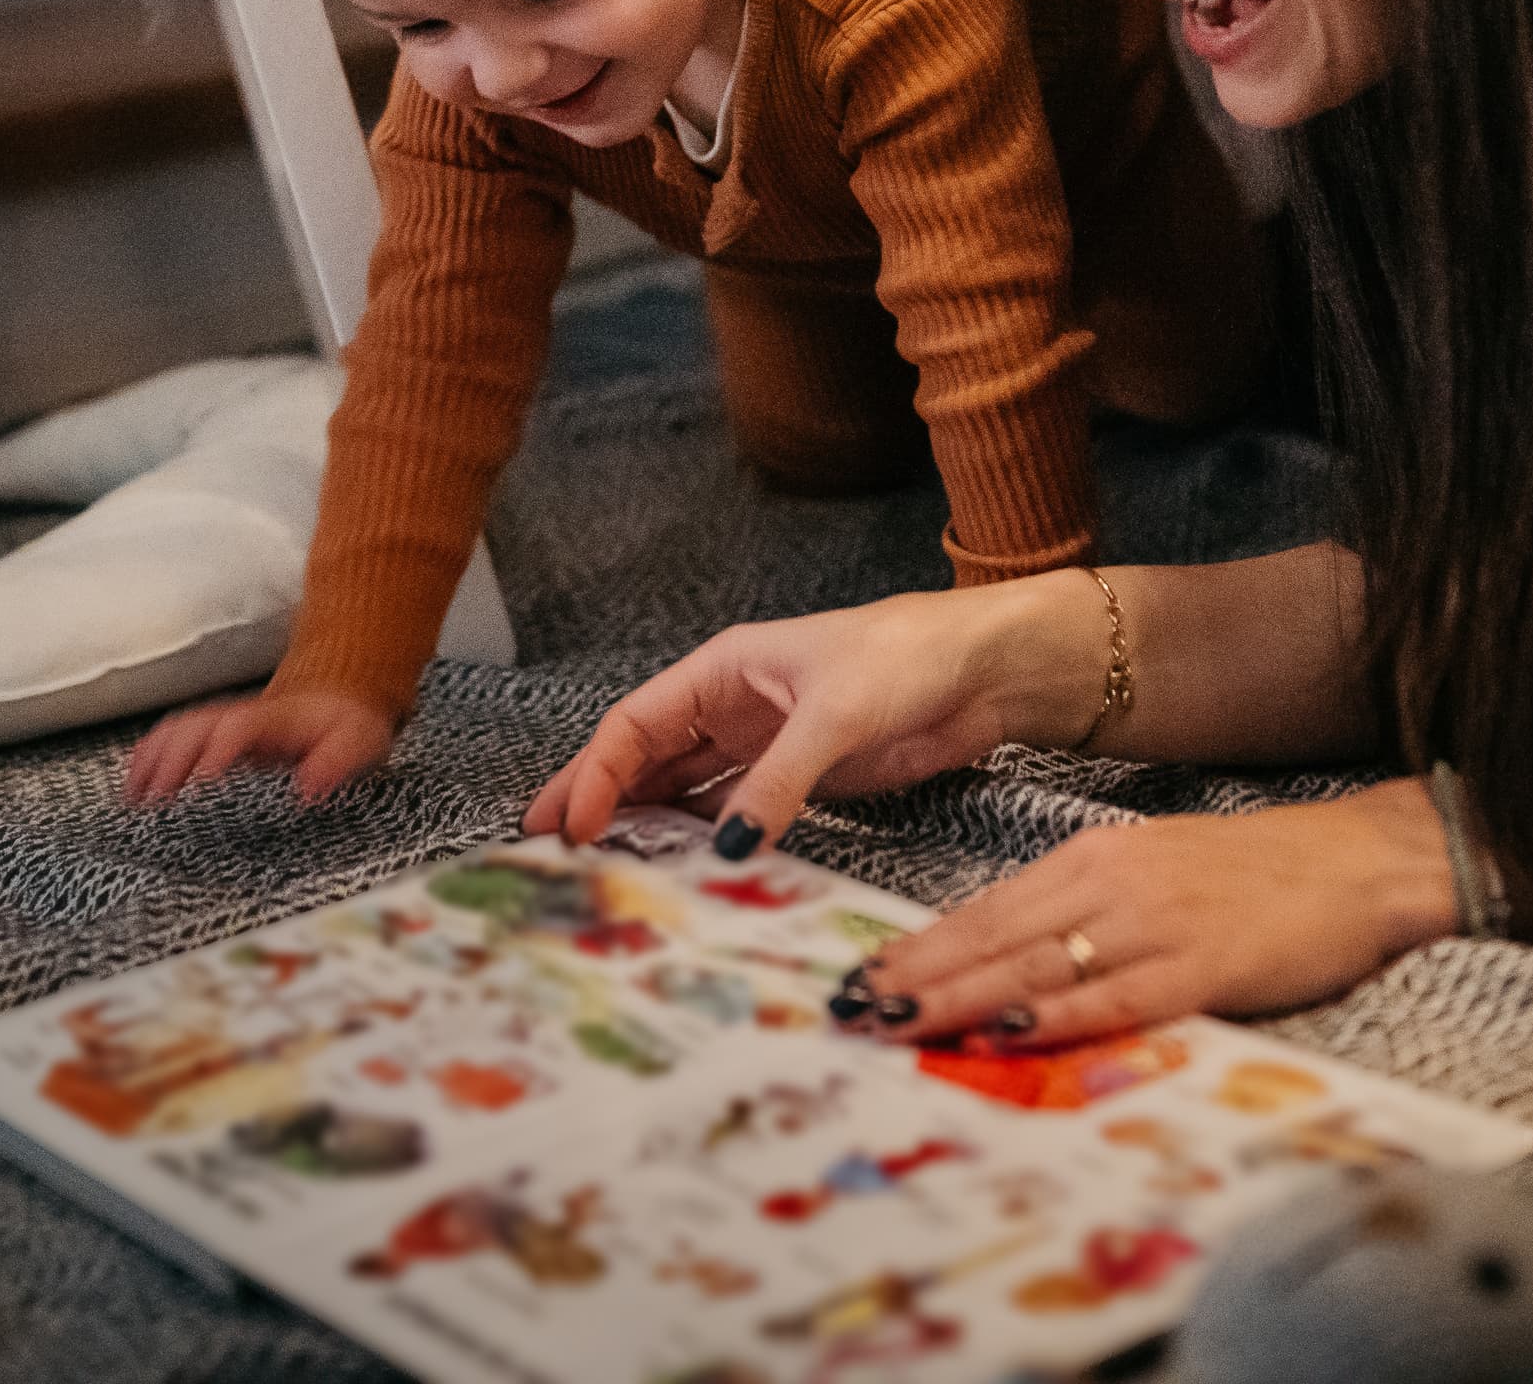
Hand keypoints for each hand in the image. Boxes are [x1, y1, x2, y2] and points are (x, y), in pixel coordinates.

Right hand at [123, 687, 391, 807]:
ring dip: (151, 759)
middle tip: (152, 801)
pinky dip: (149, 758)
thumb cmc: (345, 728)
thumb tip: (310, 788)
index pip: (238, 727)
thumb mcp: (358, 742)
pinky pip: (173, 738)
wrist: (337, 699)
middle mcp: (242, 716)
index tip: (202, 780)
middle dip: (170, 760)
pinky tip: (133, 786)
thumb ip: (337, 760)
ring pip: (177, 730)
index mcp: (276, 719)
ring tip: (131, 798)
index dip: (217, 750)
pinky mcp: (214, 734)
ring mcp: (224, 722)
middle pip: (195, 727)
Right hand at [523, 578, 1102, 852]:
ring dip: (645, 827)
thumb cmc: (908, 657)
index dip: (595, 774)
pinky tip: (682, 873)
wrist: (986, 670)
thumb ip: (778, 781)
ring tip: (602, 874)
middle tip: (546, 855)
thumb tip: (726, 848)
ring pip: (684, 790)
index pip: (636, 723)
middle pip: (646, 759)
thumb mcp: (835, 715)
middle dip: (596, 802)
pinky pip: (735, 813)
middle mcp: (732, 705)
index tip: (571, 826)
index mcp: (723, 667)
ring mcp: (764, 744)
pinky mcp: (802, 778)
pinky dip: (706, 842)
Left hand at [851, 784, 1461, 1046]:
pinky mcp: (1202, 965)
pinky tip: (1009, 1030)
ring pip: (1036, 965)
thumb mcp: (1150, 871)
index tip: (862, 975)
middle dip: (918, 976)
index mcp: (1091, 859)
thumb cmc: (1252, 875)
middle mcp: (1109, 885)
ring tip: (899, 1022)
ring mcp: (1153, 924)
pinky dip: (1057, 1016)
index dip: (920, 947)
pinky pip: (1114, 996)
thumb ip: (1082, 911)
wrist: (1355, 862)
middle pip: (994, 937)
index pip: (985, 909)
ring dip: (961, 997)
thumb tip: (1007, 962)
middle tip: (853, 1009)